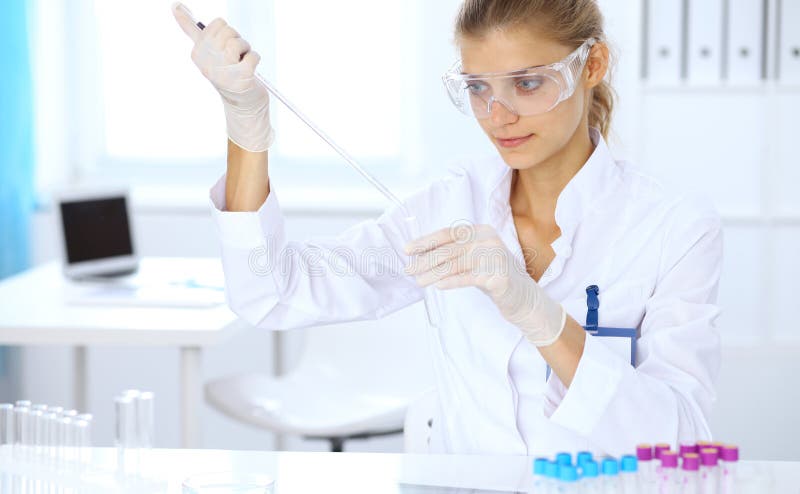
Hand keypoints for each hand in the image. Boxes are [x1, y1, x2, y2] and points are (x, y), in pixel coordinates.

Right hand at [173, 3, 272, 152]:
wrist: (241, 102)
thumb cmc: (226, 72)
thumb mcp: (207, 50)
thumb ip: (191, 28)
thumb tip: (175, 5)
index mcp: (197, 53)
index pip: (218, 24)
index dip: (225, 34)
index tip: (223, 48)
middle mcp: (207, 63)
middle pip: (229, 31)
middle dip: (236, 40)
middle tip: (235, 56)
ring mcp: (224, 71)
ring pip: (239, 42)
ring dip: (246, 50)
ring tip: (241, 62)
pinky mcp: (242, 78)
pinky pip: (253, 56)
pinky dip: (255, 59)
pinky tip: (250, 71)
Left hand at [404, 224, 565, 345]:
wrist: (521, 295)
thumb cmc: (491, 274)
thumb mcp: (472, 258)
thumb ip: (452, 253)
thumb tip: (419, 255)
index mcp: (480, 230)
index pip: (448, 233)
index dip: (426, 241)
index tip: (407, 250)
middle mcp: (488, 239)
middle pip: (449, 249)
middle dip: (425, 260)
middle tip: (408, 270)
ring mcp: (495, 257)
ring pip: (456, 264)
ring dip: (433, 273)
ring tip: (419, 281)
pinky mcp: (499, 276)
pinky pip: (469, 278)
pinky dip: (451, 281)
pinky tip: (438, 286)